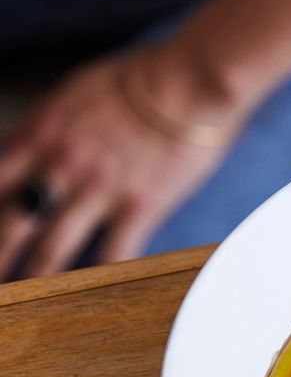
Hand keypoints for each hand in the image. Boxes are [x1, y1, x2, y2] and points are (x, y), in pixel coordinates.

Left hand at [0, 47, 240, 279]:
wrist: (188, 81)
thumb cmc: (137, 78)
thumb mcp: (72, 91)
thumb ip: (41, 125)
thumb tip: (15, 149)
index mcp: (42, 133)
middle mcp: (62, 165)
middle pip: (12, 224)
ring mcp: (100, 190)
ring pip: (53, 248)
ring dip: (36, 278)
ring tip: (25, 298)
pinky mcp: (139, 207)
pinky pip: (113, 255)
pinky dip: (101, 281)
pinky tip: (94, 298)